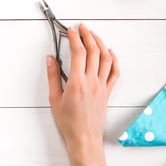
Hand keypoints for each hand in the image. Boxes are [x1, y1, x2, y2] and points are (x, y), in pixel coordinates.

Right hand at [46, 24, 119, 158]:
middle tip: (82, 28)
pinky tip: (110, 52)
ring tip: (94, 35)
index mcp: (77, 83)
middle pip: (94, 51)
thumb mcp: (54, 99)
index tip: (71, 30)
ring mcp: (102, 86)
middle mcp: (92, 82)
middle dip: (88, 35)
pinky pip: (115, 72)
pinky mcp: (108, 92)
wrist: (84, 138)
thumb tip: (50, 59)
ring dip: (101, 43)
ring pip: (106, 58)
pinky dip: (114, 59)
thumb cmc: (69, 122)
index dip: (75, 38)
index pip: (78, 53)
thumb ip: (53, 76)